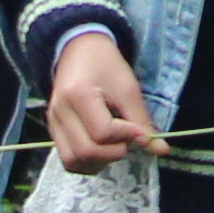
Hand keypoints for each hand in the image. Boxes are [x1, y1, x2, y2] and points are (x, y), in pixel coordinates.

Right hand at [47, 31, 159, 172]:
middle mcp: (59, 113)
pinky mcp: (53, 131)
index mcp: (78, 96)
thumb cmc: (106, 65)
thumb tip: (160, 150)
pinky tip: (101, 150)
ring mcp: (53, 123)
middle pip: (86, 152)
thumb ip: (142, 121)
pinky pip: (68, 159)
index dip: (126, 135)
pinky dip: (87, 162)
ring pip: (73, 162)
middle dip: (113, 152)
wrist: (79, 49)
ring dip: (99, 162)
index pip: (102, 132)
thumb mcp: (128, 88)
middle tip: (126, 139)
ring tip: (113, 146)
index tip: (139, 129)